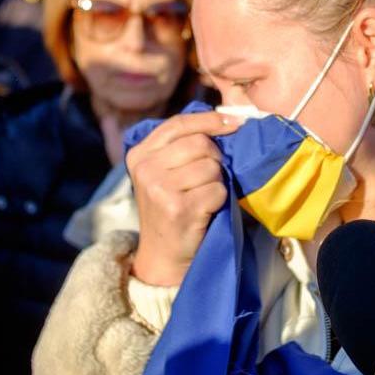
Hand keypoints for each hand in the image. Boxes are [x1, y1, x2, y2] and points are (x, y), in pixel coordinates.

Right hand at [127, 112, 240, 285]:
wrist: (163, 255)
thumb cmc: (172, 207)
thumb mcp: (164, 172)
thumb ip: (182, 145)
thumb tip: (226, 118)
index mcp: (139, 154)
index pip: (179, 124)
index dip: (209, 120)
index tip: (234, 122)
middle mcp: (145, 169)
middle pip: (200, 143)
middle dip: (215, 158)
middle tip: (208, 178)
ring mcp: (160, 189)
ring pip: (211, 167)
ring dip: (217, 181)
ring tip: (202, 196)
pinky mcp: (179, 208)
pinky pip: (218, 190)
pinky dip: (219, 199)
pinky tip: (205, 210)